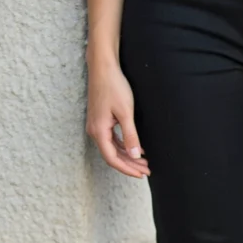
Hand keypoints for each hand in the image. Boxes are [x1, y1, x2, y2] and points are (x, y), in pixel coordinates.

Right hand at [86, 60, 150, 177]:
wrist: (103, 68)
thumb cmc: (114, 87)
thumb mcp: (125, 112)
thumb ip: (130, 135)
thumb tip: (135, 155)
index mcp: (99, 131)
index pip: (112, 159)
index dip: (127, 168)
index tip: (141, 174)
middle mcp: (95, 131)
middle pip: (112, 155)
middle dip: (130, 164)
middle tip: (146, 170)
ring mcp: (96, 126)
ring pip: (112, 148)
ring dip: (127, 156)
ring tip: (144, 162)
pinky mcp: (100, 120)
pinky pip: (111, 139)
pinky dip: (123, 145)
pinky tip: (136, 147)